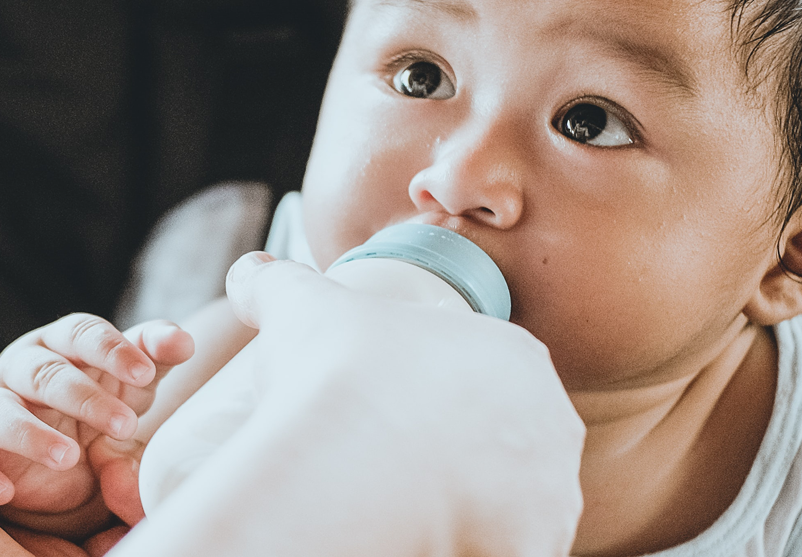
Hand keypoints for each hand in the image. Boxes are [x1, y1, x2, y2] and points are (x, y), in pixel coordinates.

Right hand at [0, 314, 194, 536]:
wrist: (54, 470)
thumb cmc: (91, 414)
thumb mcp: (127, 391)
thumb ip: (151, 362)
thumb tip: (183, 341)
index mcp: (63, 347)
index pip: (82, 333)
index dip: (114, 348)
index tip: (149, 369)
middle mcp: (22, 369)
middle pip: (45, 371)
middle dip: (85, 396)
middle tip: (126, 426)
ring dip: (32, 433)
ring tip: (69, 458)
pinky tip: (4, 491)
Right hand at [117, 253, 585, 556]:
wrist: (346, 466)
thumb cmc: (337, 377)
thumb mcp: (301, 307)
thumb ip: (276, 282)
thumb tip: (248, 272)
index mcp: (517, 357)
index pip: (493, 378)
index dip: (445, 398)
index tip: (402, 416)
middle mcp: (552, 424)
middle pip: (512, 444)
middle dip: (468, 458)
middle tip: (402, 469)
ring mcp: (552, 493)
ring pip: (519, 505)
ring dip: (482, 510)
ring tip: (416, 513)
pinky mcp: (536, 547)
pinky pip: (516, 552)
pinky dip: (478, 548)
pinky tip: (437, 545)